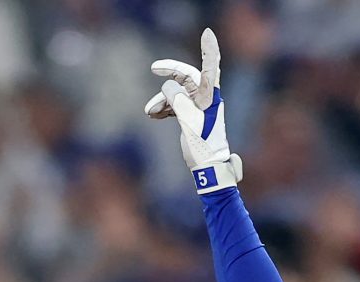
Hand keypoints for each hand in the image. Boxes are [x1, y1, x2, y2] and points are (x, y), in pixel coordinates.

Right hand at [146, 28, 241, 193]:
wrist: (208, 169)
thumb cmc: (203, 148)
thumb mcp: (189, 123)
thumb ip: (178, 101)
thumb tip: (167, 85)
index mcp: (209, 97)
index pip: (210, 67)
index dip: (209, 49)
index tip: (207, 33)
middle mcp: (205, 99)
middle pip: (187, 76)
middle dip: (170, 72)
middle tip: (154, 67)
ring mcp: (198, 107)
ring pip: (177, 92)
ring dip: (162, 99)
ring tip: (149, 111)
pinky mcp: (191, 116)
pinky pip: (175, 104)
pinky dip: (164, 108)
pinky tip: (153, 115)